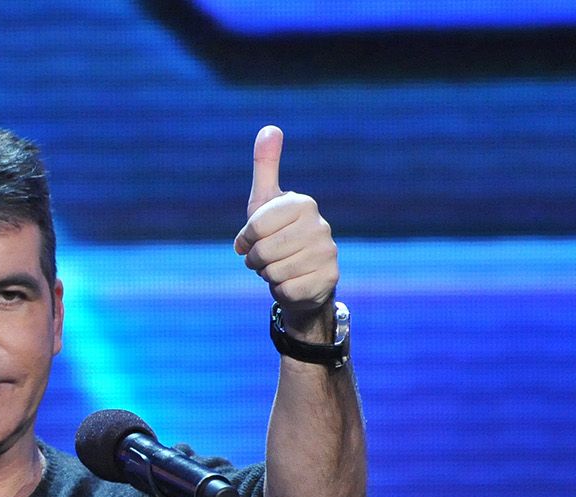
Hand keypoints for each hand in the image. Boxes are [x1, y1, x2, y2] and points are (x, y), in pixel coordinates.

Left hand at [234, 126, 337, 317]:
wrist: (302, 276)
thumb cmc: (277, 235)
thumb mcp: (265, 201)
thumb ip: (265, 166)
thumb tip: (270, 127)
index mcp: (303, 203)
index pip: (256, 225)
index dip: (246, 238)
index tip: (251, 240)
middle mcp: (321, 225)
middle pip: (264, 250)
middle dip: (256, 259)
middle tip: (266, 257)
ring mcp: (328, 253)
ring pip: (274, 272)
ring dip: (268, 275)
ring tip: (279, 267)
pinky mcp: (329, 279)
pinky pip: (286, 291)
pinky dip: (281, 291)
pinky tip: (291, 282)